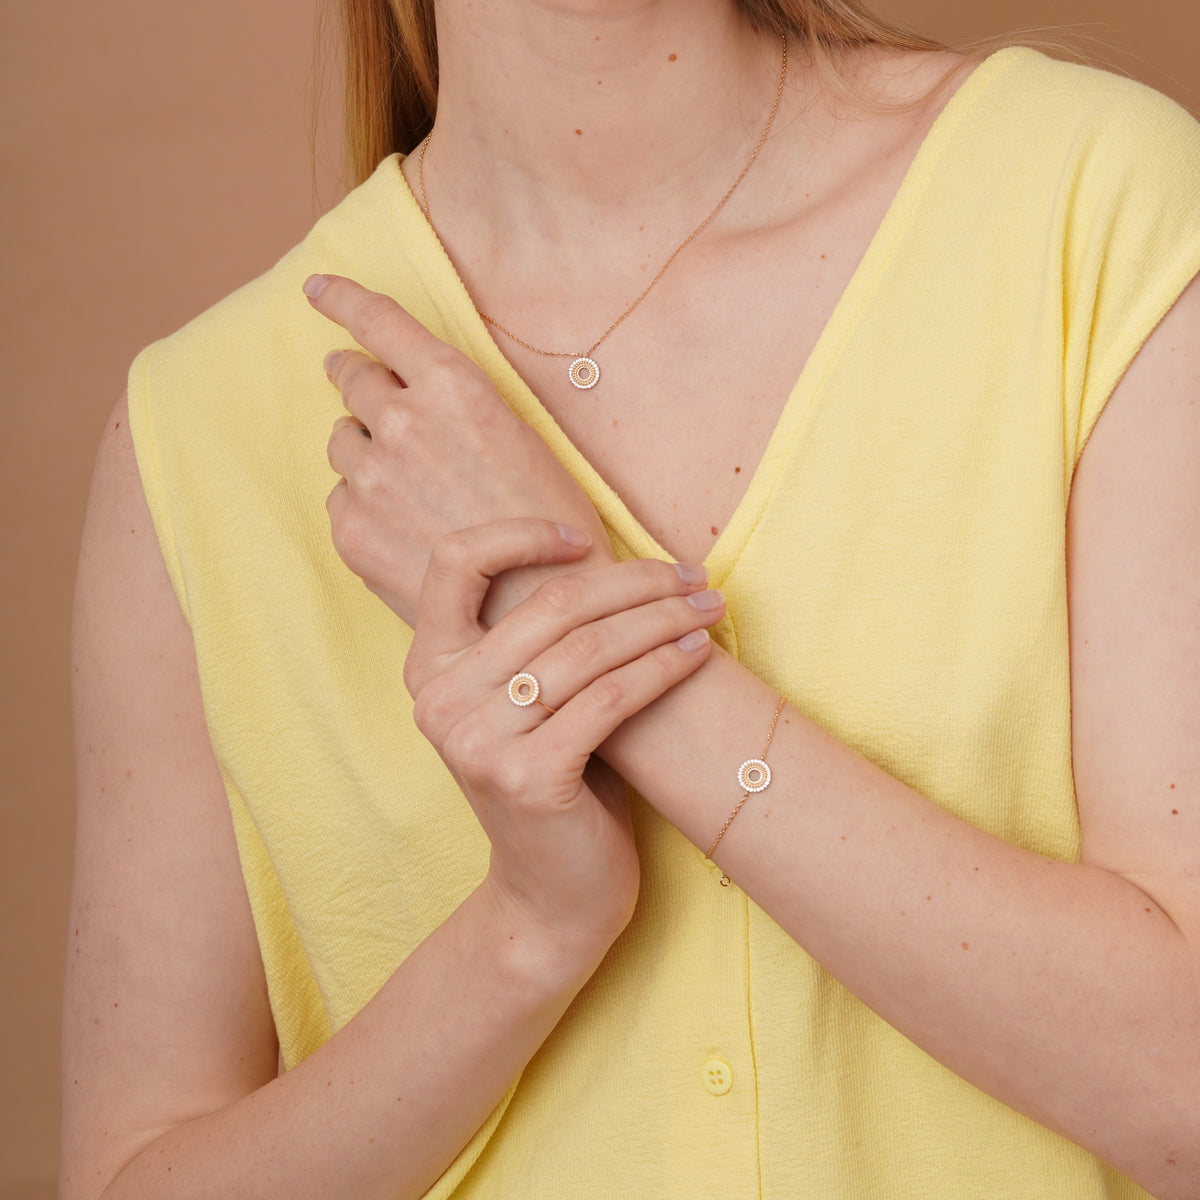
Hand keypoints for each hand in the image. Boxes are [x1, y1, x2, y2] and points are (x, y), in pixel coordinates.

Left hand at [308, 274, 613, 625]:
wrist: (539, 608)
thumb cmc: (551, 525)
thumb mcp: (520, 437)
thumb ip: (457, 405)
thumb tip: (405, 394)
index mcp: (455, 387)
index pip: (379, 322)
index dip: (343, 300)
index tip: (316, 289)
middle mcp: (403, 421)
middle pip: (352, 377)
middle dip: (353, 375)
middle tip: (358, 383)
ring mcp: (371, 477)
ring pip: (342, 439)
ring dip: (363, 444)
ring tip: (402, 479)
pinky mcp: (352, 529)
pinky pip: (340, 496)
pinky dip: (363, 501)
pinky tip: (402, 526)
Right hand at [405, 518, 723, 952]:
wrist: (550, 897)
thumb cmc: (553, 785)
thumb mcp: (525, 705)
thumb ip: (539, 641)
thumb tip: (615, 561)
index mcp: (429, 668)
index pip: (455, 562)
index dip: (521, 534)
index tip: (587, 542)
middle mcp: (441, 700)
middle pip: (551, 604)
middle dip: (636, 581)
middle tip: (692, 575)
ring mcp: (479, 741)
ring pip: (589, 648)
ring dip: (662, 618)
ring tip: (707, 607)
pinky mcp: (528, 777)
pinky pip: (611, 698)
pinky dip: (663, 667)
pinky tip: (697, 653)